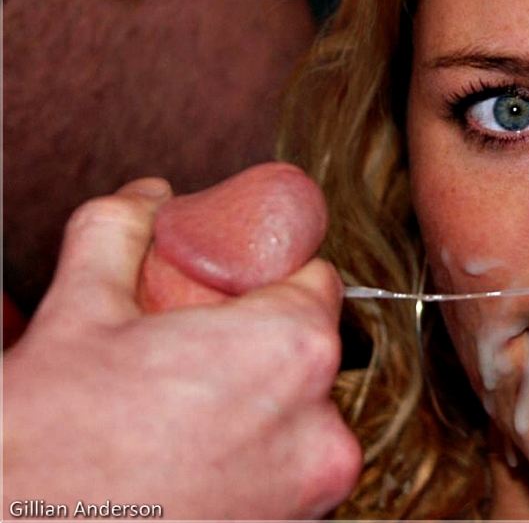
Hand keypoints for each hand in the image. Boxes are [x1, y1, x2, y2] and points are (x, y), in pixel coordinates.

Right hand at [3, 176, 360, 518]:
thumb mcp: (78, 311)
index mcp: (289, 348)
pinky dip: (257, 459)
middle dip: (259, 342)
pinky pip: (291, 469)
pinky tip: (195, 459)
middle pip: (310, 350)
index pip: (318, 280)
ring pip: (302, 413)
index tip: (238, 291)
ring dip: (259, 404)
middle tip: (195, 353)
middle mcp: (323, 422)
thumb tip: (150, 197)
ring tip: (184, 413)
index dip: (274, 278)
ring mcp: (315, 486)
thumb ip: (121, 233)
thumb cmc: (49, 446)